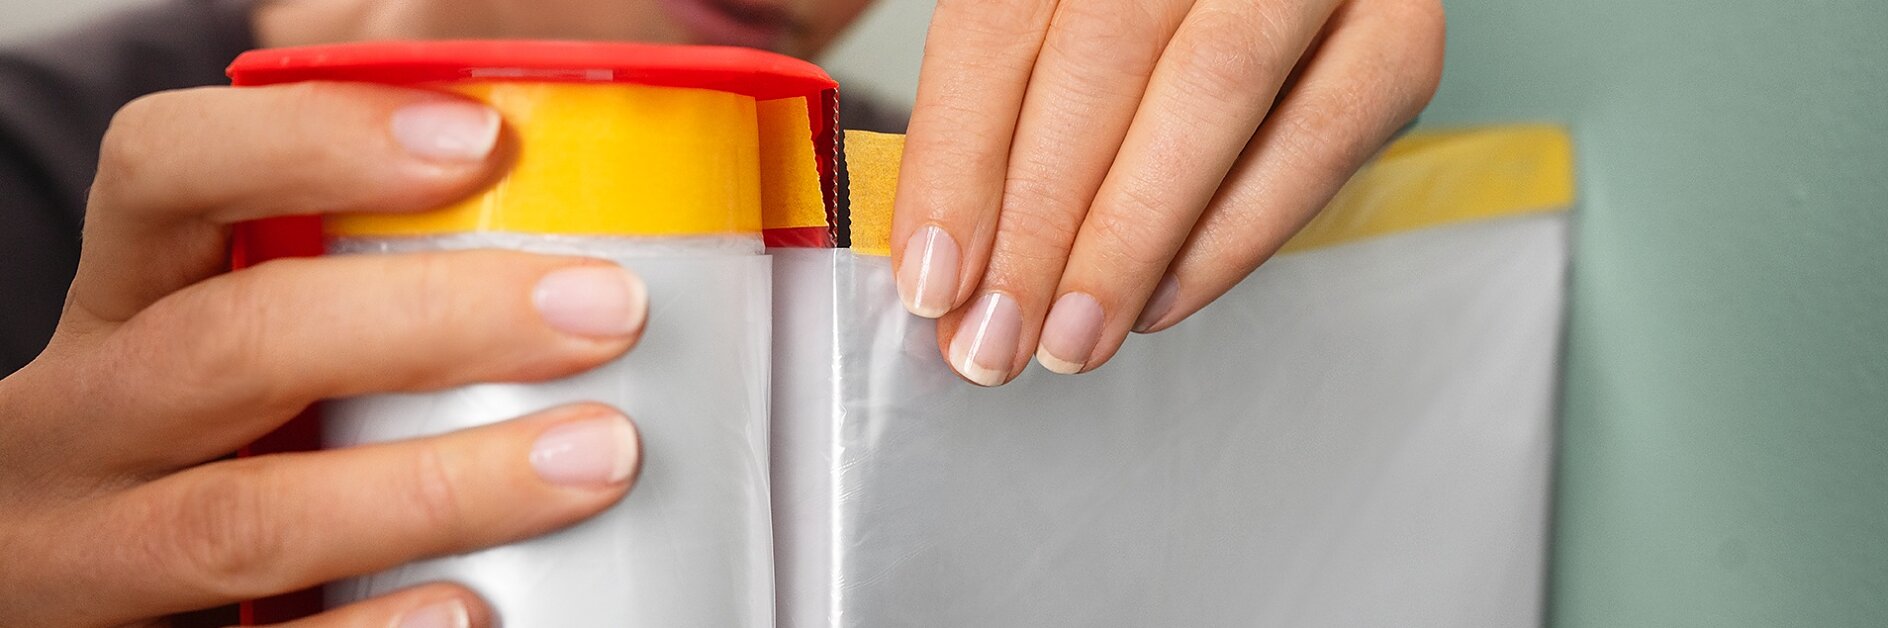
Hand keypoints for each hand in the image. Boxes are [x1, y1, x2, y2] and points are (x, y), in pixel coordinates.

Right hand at [0, 84, 650, 625]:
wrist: (81, 612)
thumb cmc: (208, 459)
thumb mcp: (230, 362)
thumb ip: (348, 305)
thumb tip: (574, 264)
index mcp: (115, 309)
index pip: (164, 171)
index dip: (313, 142)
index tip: (479, 141)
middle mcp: (77, 423)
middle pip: (233, 343)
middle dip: (434, 321)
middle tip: (603, 313)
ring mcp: (86, 558)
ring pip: (245, 516)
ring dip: (436, 485)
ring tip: (591, 458)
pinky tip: (472, 607)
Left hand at [892, 0, 1444, 384]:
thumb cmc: (1140, 20)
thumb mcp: (1046, 16)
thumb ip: (988, 89)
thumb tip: (939, 249)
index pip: (1003, 19)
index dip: (960, 156)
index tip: (935, 274)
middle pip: (1102, 56)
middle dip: (1036, 219)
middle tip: (993, 337)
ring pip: (1212, 91)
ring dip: (1127, 239)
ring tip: (1070, 339)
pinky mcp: (1400, 30)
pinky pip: (1320, 138)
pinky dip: (1235, 233)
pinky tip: (1163, 298)